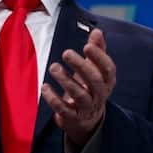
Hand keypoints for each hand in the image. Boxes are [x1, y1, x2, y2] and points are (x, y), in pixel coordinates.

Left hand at [43, 27, 115, 147]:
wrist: (87, 120)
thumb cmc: (90, 88)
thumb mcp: (95, 69)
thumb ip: (97, 50)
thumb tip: (97, 31)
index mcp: (107, 81)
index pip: (108, 68)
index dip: (99, 57)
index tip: (87, 46)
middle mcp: (100, 94)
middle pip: (94, 80)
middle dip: (81, 66)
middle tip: (66, 53)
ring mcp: (87, 107)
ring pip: (79, 95)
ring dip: (66, 80)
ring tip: (54, 67)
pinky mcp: (73, 117)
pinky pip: (63, 109)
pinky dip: (53, 98)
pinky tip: (45, 87)